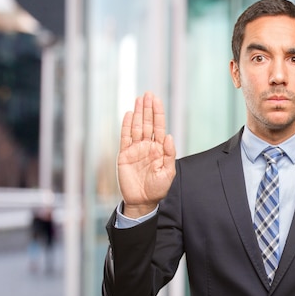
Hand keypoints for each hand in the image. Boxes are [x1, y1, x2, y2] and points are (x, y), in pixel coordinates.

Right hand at [118, 92, 175, 217]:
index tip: (156, 100)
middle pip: (148, 123)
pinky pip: (125, 137)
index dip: (158, 113)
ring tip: (139, 99)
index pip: (159, 127)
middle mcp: (147, 146)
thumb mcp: (168, 173)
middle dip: (148, 109)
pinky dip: (126, 126)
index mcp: (159, 149)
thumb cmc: (158, 189)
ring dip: (138, 113)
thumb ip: (169, 154)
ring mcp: (136, 149)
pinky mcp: (124, 155)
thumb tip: (170, 136)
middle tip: (148, 94)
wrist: (142, 201)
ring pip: (137, 127)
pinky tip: (129, 115)